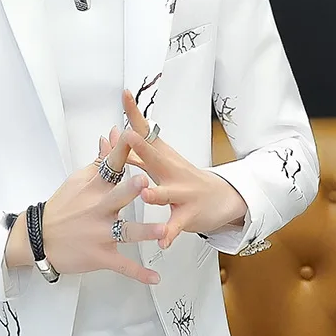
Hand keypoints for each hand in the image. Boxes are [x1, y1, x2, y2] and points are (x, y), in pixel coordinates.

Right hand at [5, 132, 163, 284]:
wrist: (39, 238)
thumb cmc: (62, 208)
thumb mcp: (79, 180)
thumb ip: (101, 159)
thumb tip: (111, 136)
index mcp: (94, 188)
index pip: (110, 165)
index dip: (122, 150)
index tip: (133, 136)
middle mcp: (98, 209)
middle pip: (116, 197)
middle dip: (131, 191)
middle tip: (145, 183)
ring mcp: (100, 234)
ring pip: (126, 232)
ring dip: (144, 232)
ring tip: (163, 230)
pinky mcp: (100, 256)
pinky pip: (122, 265)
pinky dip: (139, 273)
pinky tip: (155, 278)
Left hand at [110, 90, 247, 249]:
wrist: (222, 198)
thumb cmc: (184, 180)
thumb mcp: (160, 163)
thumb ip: (135, 152)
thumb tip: (113, 133)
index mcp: (162, 157)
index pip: (146, 132)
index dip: (134, 114)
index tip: (124, 94)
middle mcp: (172, 171)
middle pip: (155, 156)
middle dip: (141, 146)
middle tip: (127, 136)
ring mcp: (182, 192)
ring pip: (166, 193)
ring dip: (155, 194)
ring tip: (144, 194)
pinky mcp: (189, 214)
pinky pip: (177, 225)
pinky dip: (168, 234)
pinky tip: (162, 242)